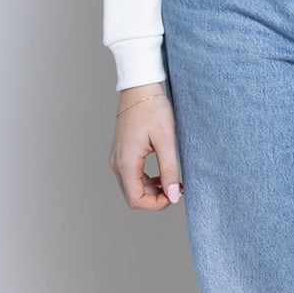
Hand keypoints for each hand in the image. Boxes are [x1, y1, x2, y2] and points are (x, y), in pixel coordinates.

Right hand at [110, 83, 182, 210]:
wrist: (140, 88)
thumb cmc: (152, 109)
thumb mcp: (166, 140)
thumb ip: (169, 170)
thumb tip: (173, 196)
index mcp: (126, 162)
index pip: (136, 200)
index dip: (156, 204)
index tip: (175, 195)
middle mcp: (117, 163)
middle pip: (132, 196)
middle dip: (155, 198)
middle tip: (177, 188)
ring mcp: (117, 158)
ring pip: (132, 188)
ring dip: (151, 190)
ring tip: (172, 181)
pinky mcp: (122, 153)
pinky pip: (132, 176)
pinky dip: (146, 181)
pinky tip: (162, 174)